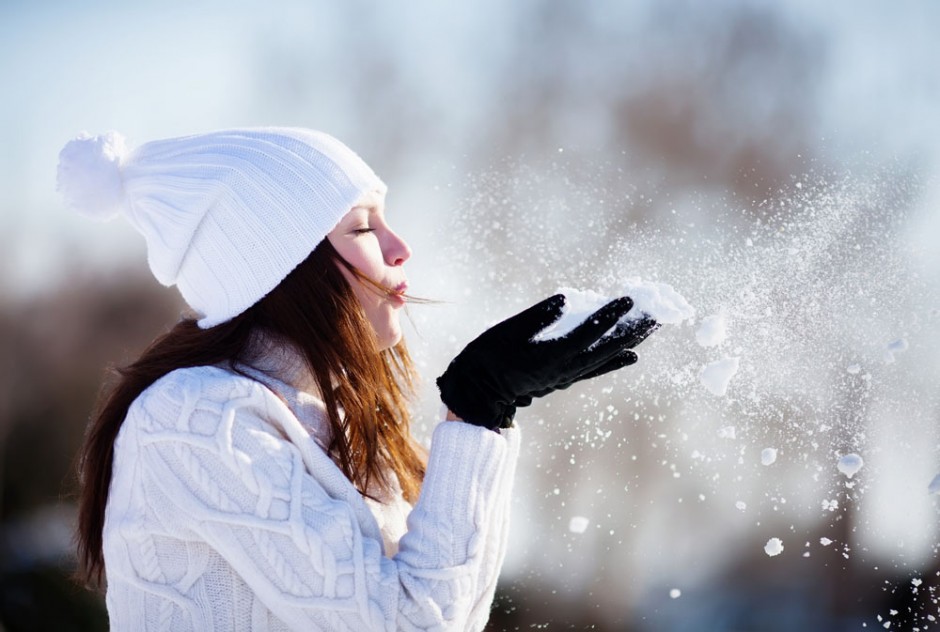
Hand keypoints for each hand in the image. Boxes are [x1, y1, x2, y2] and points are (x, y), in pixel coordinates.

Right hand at [436, 294, 657, 429]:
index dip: (610, 315)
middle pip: (607, 347)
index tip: (629, 299)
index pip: (588, 332)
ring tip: (653, 326)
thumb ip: (537, 315)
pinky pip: (597, 369)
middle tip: (657, 312)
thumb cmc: (489, 355)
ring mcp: (567, 375)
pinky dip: (616, 361)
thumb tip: (565, 298)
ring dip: (631, 341)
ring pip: (606, 357)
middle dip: (633, 329)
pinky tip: (633, 355)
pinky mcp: (564, 378)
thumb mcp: (508, 330)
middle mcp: (566, 368)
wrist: (480, 390)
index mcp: (552, 354)